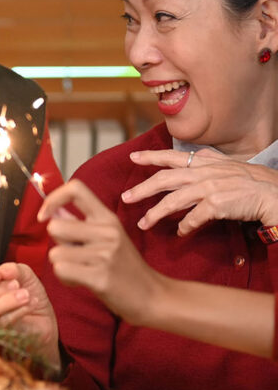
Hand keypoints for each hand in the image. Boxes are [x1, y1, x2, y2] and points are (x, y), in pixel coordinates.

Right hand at [0, 263, 59, 370]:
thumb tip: (3, 270)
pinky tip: (31, 304)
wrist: (44, 319)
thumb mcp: (25, 275)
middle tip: (17, 285)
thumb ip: (13, 269)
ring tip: (26, 295)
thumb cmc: (30, 296)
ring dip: (7, 301)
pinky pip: (2, 322)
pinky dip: (19, 310)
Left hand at [38, 179, 160, 325]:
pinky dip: (65, 278)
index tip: (44, 216)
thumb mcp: (108, 237)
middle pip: (55, 226)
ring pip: (55, 253)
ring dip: (62, 264)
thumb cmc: (124, 267)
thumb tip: (53, 210)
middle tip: (76, 255)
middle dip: (58, 244)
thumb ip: (79, 223)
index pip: (76, 188)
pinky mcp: (100, 277)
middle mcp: (108, 232)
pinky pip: (61, 270)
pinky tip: (81, 281)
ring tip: (82, 270)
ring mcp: (105, 254)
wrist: (151, 296)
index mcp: (108, 218)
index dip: (53, 198)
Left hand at [124, 148, 277, 233]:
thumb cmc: (253, 183)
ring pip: (173, 200)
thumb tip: (197, 156)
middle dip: (142, 188)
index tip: (132, 157)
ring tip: (144, 223)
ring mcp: (210, 188)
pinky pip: (193, 218)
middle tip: (125, 197)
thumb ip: (210, 161)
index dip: (151, 156)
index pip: (173, 156)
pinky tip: (179, 233)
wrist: (275, 194)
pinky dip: (184, 226)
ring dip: (156, 213)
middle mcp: (204, 172)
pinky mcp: (217, 204)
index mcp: (206, 162)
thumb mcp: (230, 166)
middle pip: (165, 179)